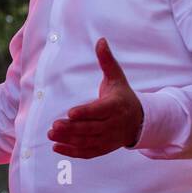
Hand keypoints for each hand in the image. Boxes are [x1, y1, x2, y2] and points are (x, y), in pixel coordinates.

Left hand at [47, 38, 142, 157]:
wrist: (139, 120)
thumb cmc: (123, 96)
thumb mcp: (117, 78)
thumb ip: (107, 61)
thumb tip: (100, 40)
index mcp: (116, 106)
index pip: (100, 110)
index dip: (86, 112)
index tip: (71, 113)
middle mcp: (114, 124)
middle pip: (91, 128)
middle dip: (72, 129)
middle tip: (54, 126)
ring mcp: (110, 138)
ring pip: (88, 142)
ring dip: (69, 140)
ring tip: (51, 135)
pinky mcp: (105, 148)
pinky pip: (89, 152)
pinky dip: (73, 152)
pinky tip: (57, 148)